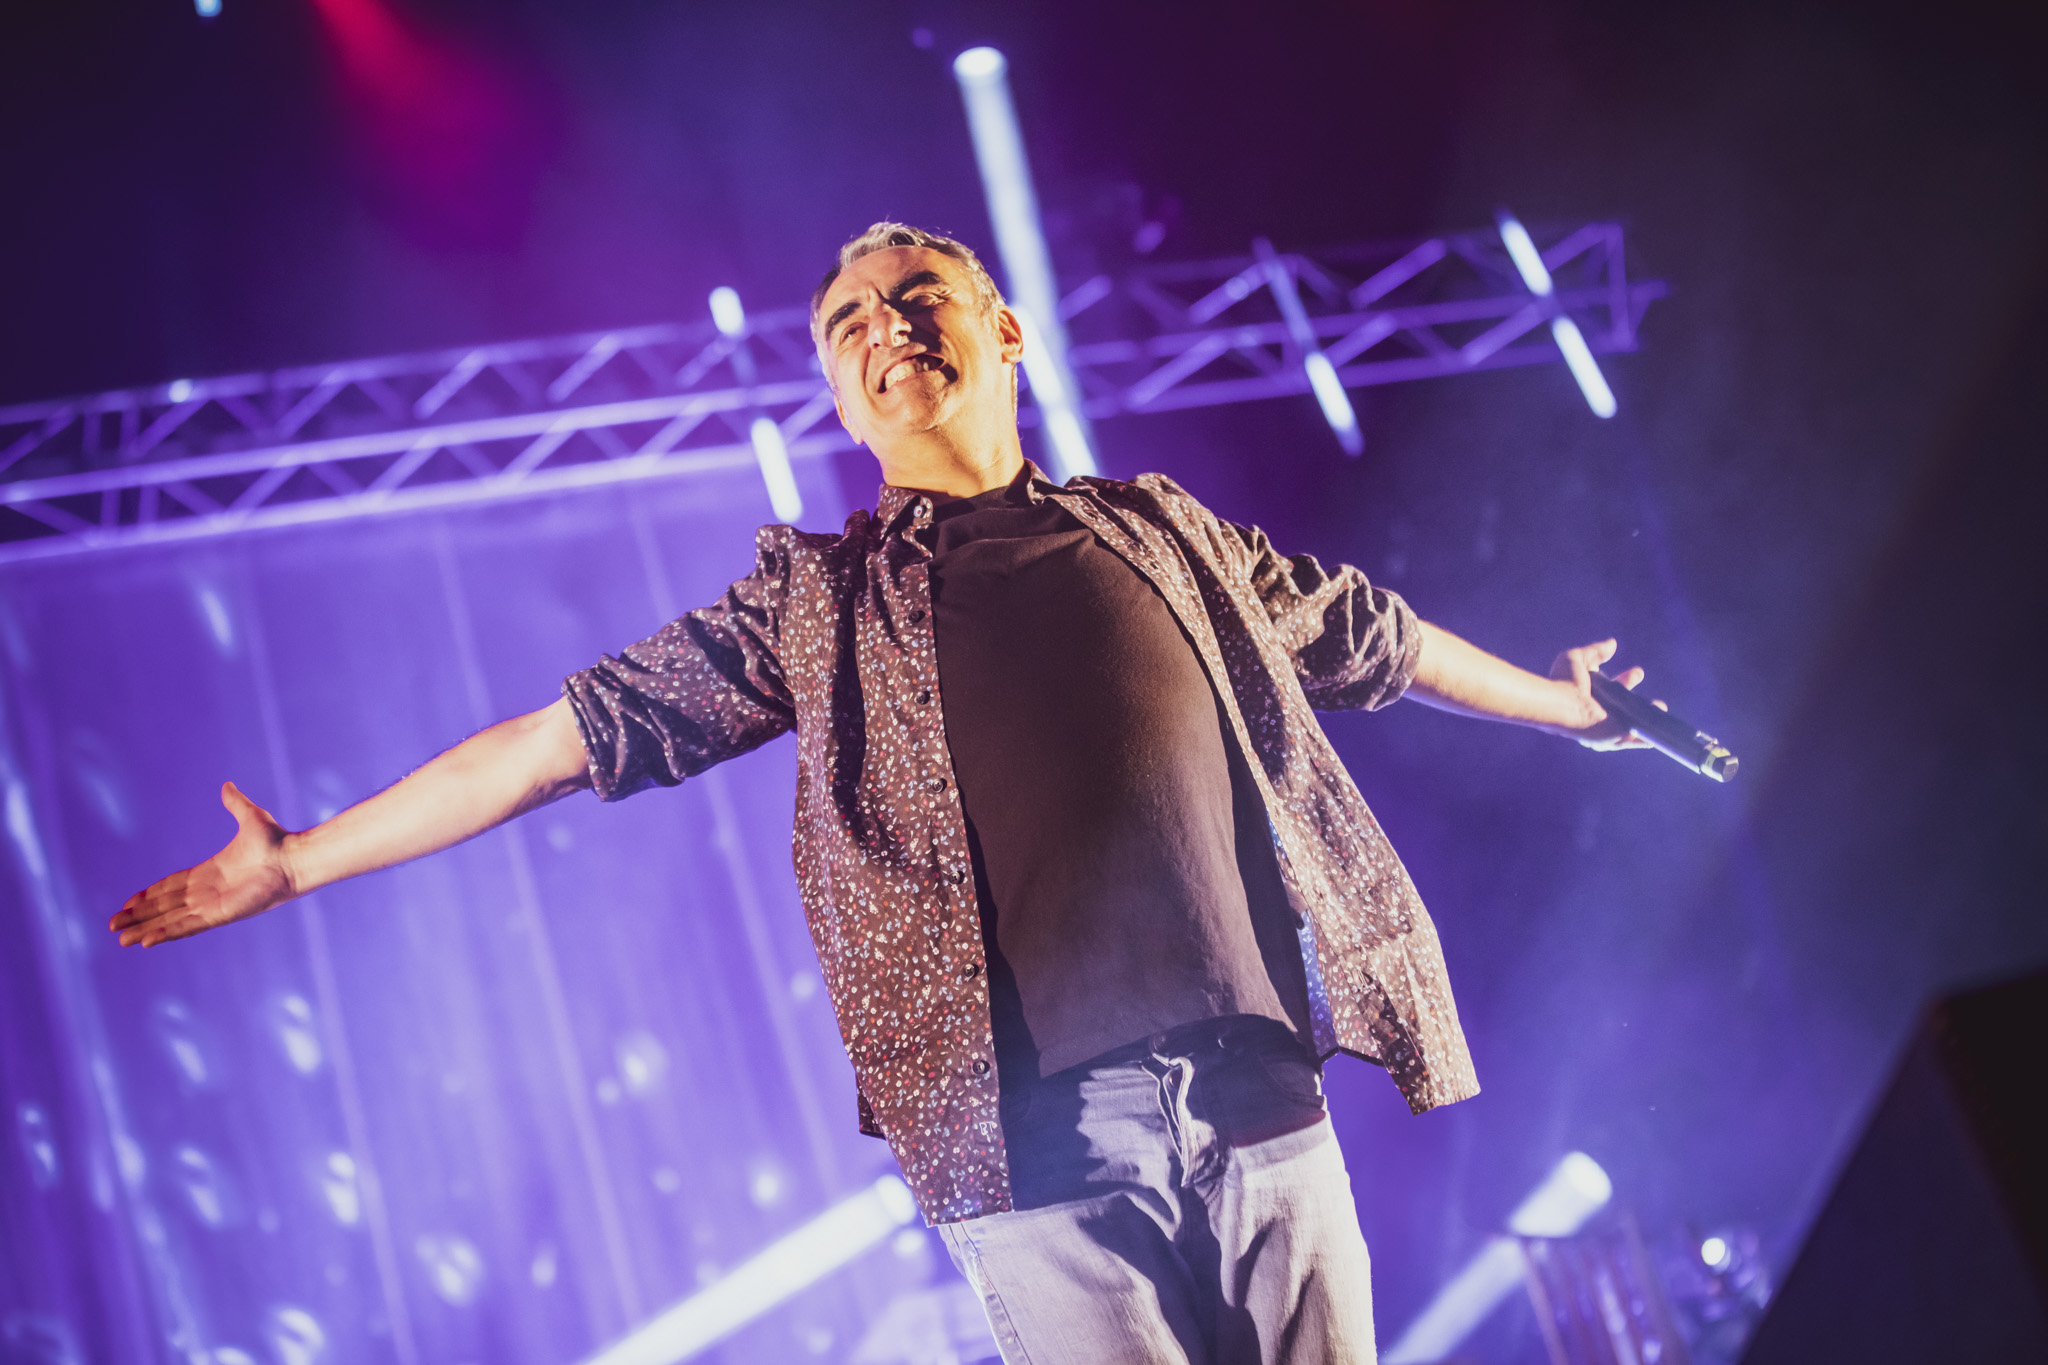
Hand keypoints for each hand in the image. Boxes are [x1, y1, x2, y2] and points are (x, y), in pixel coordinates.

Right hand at [110, 782, 298, 946]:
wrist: (295, 858)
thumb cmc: (277, 840)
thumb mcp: (250, 817)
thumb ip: (235, 804)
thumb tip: (227, 785)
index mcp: (210, 872)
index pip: (171, 886)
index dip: (148, 894)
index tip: (127, 902)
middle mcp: (208, 891)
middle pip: (164, 906)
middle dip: (138, 915)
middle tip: (112, 924)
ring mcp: (212, 905)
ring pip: (169, 920)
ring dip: (144, 928)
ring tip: (121, 940)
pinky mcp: (220, 914)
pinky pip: (187, 926)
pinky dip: (167, 933)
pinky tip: (146, 942)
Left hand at [1548, 638, 1659, 750]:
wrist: (1561, 703)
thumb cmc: (1563, 682)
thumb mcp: (1578, 659)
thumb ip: (1596, 651)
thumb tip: (1612, 643)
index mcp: (1590, 696)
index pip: (1613, 689)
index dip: (1627, 680)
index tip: (1638, 671)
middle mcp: (1598, 713)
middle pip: (1624, 707)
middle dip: (1639, 699)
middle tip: (1654, 693)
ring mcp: (1605, 728)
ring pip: (1630, 726)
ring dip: (1646, 718)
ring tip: (1662, 709)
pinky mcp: (1612, 737)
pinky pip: (1632, 739)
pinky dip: (1645, 737)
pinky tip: (1659, 732)